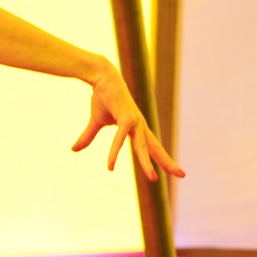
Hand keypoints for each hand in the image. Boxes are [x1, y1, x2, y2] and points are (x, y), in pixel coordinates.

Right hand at [72, 66, 185, 180]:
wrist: (101, 77)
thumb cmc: (102, 97)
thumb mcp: (95, 122)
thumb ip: (88, 137)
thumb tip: (73, 150)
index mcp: (136, 127)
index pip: (152, 146)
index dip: (162, 158)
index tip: (173, 171)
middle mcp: (139, 125)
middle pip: (156, 147)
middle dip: (168, 162)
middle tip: (182, 175)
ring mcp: (134, 121)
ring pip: (143, 147)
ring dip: (147, 164)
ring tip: (154, 179)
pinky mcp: (126, 117)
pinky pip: (121, 139)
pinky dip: (115, 153)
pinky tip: (110, 166)